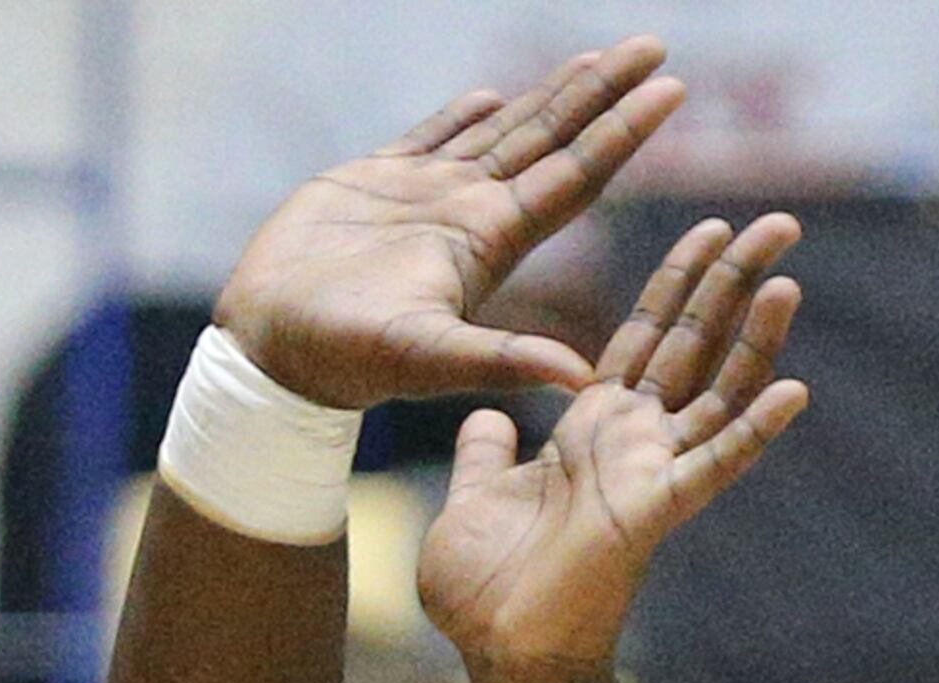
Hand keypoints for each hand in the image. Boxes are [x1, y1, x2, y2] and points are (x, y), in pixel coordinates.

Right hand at [216, 39, 682, 410]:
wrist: (265, 353)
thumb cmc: (340, 360)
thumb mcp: (428, 360)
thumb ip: (501, 359)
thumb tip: (584, 379)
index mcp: (487, 243)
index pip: (574, 178)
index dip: (622, 133)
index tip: (673, 89)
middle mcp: (465, 215)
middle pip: (552, 142)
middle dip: (603, 95)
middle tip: (654, 47)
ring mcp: (421, 198)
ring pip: (502, 132)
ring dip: (550, 96)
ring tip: (597, 59)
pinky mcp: (370, 186)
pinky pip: (429, 138)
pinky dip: (462, 116)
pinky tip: (492, 95)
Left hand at [418, 212, 804, 680]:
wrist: (495, 655)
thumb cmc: (483, 592)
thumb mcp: (471, 502)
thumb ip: (485, 456)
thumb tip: (486, 416)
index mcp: (588, 432)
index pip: (643, 340)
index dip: (677, 283)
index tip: (712, 227)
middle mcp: (630, 444)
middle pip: (694, 346)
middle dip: (733, 282)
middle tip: (780, 222)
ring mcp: (650, 475)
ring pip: (719, 392)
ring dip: (756, 339)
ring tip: (788, 280)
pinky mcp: (654, 512)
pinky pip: (714, 466)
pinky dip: (752, 431)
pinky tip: (794, 392)